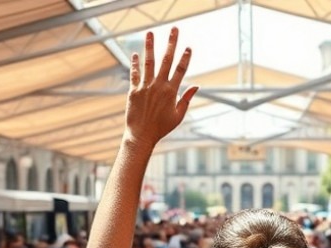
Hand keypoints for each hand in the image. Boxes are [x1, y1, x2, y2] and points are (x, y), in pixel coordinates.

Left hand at [124, 27, 197, 148]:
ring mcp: (145, 87)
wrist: (141, 135)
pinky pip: (135, 74)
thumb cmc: (162, 127)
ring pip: (148, 62)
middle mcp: (159, 86)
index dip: (185, 57)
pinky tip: (135, 54)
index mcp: (171, 92)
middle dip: (171, 43)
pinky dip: (135, 63)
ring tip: (150, 33)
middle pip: (166, 60)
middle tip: (174, 30)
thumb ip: (187, 98)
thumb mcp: (178, 114)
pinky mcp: (134, 90)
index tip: (188, 47)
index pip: (181, 70)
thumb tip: (196, 86)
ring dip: (150, 46)